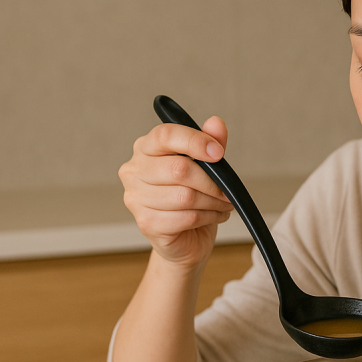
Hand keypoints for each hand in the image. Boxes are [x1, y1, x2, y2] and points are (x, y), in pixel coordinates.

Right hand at [118, 116, 233, 267]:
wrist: (185, 237)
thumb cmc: (193, 195)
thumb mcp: (206, 165)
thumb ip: (211, 142)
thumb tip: (216, 123)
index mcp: (145, 148)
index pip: (165, 135)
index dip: (195, 141)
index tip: (219, 153)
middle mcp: (134, 170)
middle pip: (179, 169)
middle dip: (212, 181)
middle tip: (227, 190)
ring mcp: (135, 198)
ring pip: (185, 196)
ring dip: (213, 201)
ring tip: (222, 203)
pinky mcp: (147, 223)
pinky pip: (186, 217)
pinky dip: (208, 217)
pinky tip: (214, 215)